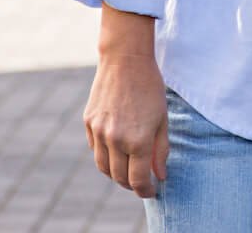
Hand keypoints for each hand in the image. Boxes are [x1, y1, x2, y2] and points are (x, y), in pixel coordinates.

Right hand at [83, 17, 168, 198]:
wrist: (126, 60)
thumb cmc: (150, 88)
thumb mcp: (163, 119)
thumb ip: (161, 150)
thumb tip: (160, 175)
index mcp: (138, 140)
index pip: (138, 179)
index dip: (145, 190)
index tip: (152, 191)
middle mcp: (115, 140)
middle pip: (119, 177)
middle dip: (131, 184)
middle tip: (142, 182)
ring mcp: (99, 132)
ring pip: (104, 167)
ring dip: (116, 174)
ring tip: (129, 171)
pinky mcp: (88, 123)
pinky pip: (95, 150)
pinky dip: (105, 157)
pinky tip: (116, 153)